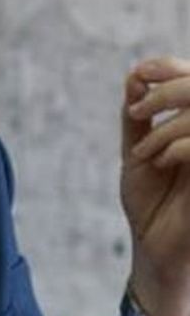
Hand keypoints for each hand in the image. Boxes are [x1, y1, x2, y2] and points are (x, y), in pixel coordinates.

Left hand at [122, 57, 189, 315]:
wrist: (155, 247)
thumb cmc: (150, 201)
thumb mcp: (137, 153)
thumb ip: (137, 118)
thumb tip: (135, 78)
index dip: (170, 68)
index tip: (140, 74)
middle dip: (168, 92)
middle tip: (138, 113)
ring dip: (168, 128)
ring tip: (145, 153)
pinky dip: (181, 145)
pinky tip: (162, 161)